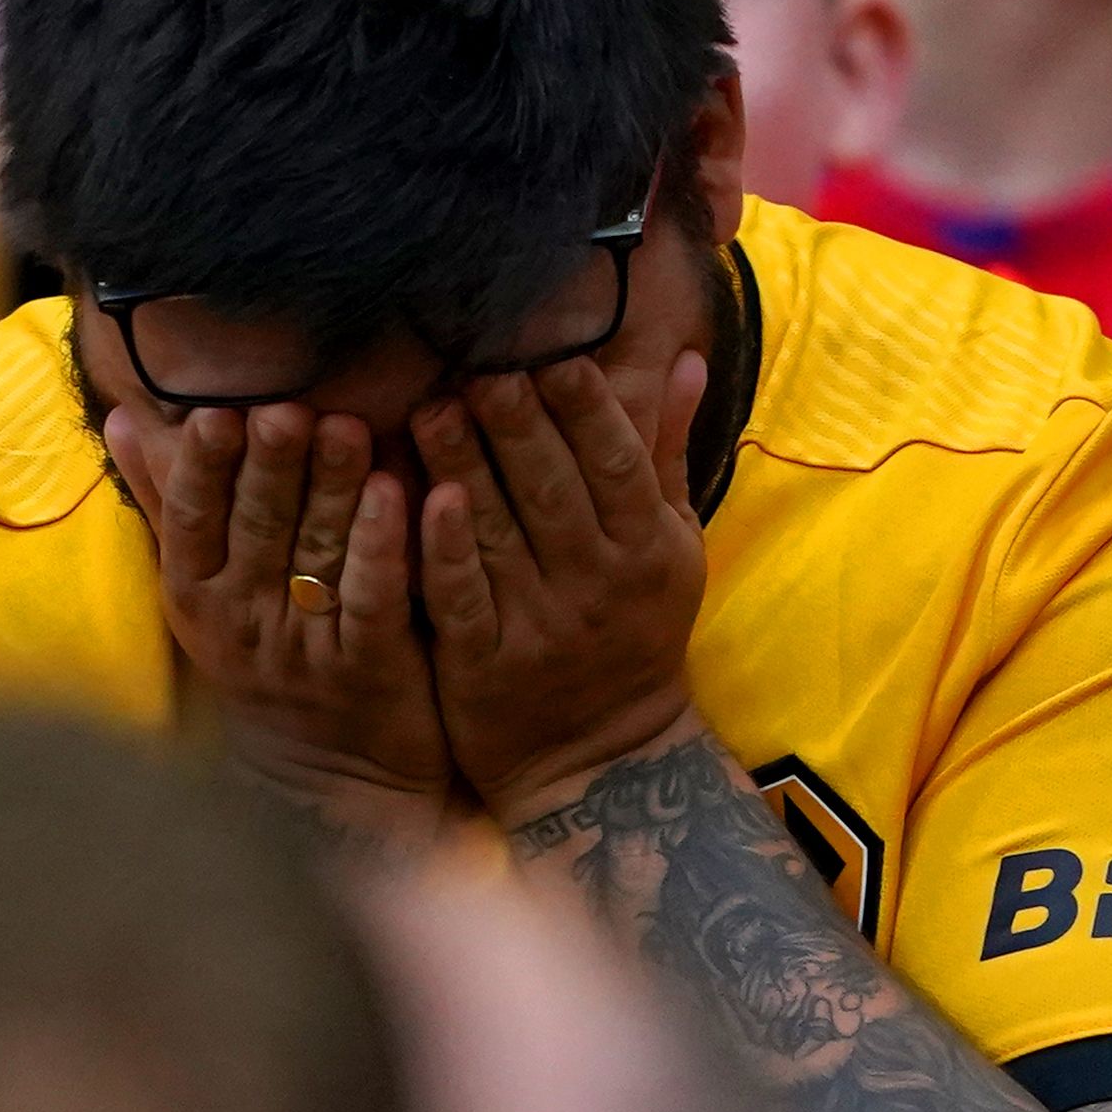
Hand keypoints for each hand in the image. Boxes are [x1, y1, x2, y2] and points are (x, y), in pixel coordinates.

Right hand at [102, 394, 454, 831]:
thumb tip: (122, 418)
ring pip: (316, 554)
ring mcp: (306, 646)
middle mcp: (244, 621)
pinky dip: (383, 545)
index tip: (216, 412)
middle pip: (257, 529)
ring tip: (347, 427)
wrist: (331, 777)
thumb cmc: (264, 659)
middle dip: (270, 467)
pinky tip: (399, 493)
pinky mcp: (369, 667)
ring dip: (331, 488)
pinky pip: (373, 598)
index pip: (193, 520)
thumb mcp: (201, 590)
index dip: (204, 469)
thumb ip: (167, 502)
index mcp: (198, 594)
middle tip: (285, 409)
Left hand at [417, 350, 707, 819]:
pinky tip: (427, 496)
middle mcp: (598, 583)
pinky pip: (464, 597)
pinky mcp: (485, 665)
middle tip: (476, 362)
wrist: (604, 759)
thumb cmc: (636, 632)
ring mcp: (541, 626)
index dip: (584, 405)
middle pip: (553, 485)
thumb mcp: (672, 547)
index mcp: (647, 548)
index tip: (549, 352)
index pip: (615, 460)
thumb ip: (666, 453)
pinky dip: (447, 548)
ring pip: (500, 531)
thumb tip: (684, 359)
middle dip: (515, 420)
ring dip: (465, 463)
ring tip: (431, 407)